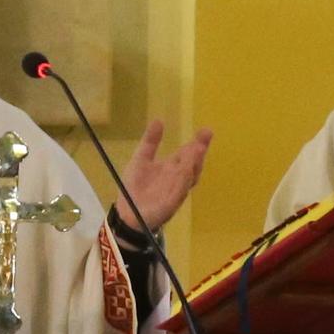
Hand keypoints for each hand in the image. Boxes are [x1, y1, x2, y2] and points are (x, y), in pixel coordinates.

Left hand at [113, 118, 213, 235]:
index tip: (206, 131)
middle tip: (205, 136)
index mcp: (172, 167)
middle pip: (193, 163)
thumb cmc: (135, 187)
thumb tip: (159, 120)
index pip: (188, 153)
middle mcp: (178, 178)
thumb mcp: (141, 159)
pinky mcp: (170, 204)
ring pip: (188, 176)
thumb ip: (150, 142)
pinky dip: (182, 182)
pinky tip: (185, 171)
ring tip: (198, 148)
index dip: (197, 142)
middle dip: (199, 150)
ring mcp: (176, 191)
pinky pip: (179, 192)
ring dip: (193, 163)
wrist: (128, 214)